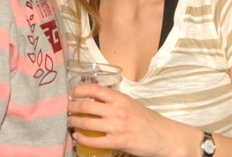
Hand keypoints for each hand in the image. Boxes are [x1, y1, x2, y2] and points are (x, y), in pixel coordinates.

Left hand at [68, 83, 195, 156]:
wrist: (164, 137)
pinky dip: (82, 138)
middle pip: (86, 106)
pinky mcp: (118, 142)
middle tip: (68, 108)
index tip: (72, 93)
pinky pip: (93, 140)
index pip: (94, 89)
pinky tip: (77, 136)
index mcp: (120, 98)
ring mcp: (117, 127)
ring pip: (87, 122)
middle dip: (72, 107)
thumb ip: (114, 101)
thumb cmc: (147, 120)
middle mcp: (117, 110)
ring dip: (74, 122)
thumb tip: (94, 99)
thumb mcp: (131, 104)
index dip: (79, 90)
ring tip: (70, 121)